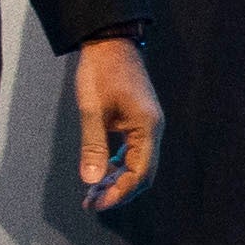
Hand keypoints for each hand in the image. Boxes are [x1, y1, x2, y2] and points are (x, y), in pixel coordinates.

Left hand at [72, 32, 164, 208]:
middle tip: (91, 203)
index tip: (96, 204)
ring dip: (117, 180)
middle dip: (118, 191)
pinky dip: (118, 166)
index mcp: (147, 127)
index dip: (119, 193)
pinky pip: (134, 152)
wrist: (109, 41)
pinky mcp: (139, 121)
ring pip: (138, 165)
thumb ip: (93, 146)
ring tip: (92, 191)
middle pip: (142, 174)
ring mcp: (147, 125)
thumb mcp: (92, 109)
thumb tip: (91, 180)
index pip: (140, 174)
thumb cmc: (101, 71)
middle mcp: (153, 129)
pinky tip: (102, 172)